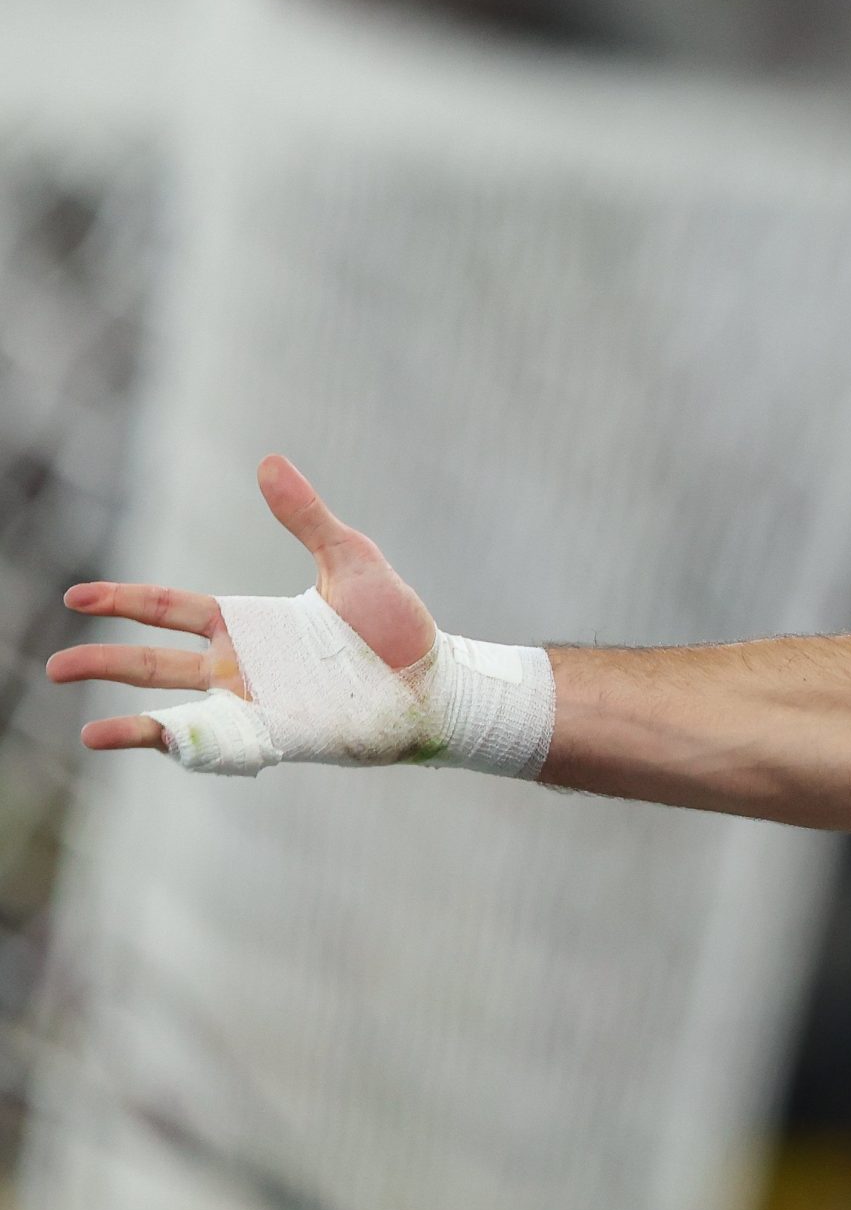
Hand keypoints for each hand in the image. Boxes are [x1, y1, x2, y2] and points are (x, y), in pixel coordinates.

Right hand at [47, 456, 436, 751]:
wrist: (438, 680)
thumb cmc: (397, 626)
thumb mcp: (349, 559)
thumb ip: (306, 517)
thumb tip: (269, 460)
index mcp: (249, 623)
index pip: (170, 610)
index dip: (123, 601)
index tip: (76, 595)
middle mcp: (242, 667)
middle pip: (155, 664)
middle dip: (104, 663)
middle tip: (55, 665)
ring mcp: (256, 706)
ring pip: (177, 713)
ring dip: (131, 722)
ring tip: (86, 733)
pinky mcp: (279, 736)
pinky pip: (222, 746)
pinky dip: (187, 748)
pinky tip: (157, 748)